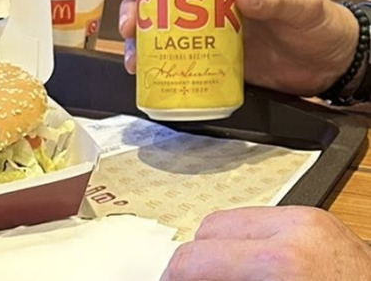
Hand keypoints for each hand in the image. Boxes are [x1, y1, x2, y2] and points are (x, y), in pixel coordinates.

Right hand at [119, 0, 358, 95]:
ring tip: (134, 59)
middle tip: (130, 27)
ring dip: (141, 44)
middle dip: (136, 12)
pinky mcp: (211, 60)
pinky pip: (178, 61)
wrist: (331, 64)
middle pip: (161, 2)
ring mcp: (208, 33)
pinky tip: (148, 75)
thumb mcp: (302, 4)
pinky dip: (159, 67)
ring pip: (162, 33)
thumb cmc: (319, 23)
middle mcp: (211, 4)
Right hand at [160, 206, 370, 280]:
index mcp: (280, 262)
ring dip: (226, 252)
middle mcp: (295, 229)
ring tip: (231, 280)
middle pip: (210, 230)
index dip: (172, 278)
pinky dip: (253, 247)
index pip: (193, 259)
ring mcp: (311, 221)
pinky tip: (261, 273)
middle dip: (198, 263)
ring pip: (236, 223)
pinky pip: (265, 224)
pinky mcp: (323, 222)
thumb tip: (184, 278)